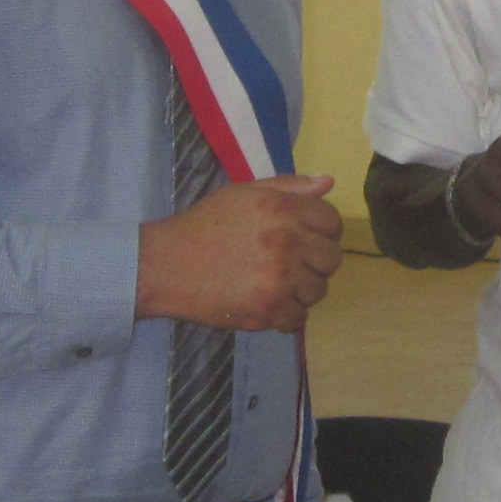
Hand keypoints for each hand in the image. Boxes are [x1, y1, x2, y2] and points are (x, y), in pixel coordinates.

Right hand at [136, 173, 341, 331]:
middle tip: (291, 266)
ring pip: (318, 291)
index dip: (323, 232)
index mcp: (284, 209)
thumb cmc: (205, 225)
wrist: (167, 264)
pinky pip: (298, 319)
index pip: (333, 223)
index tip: (306, 240)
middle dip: (315, 263)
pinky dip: (285, 316)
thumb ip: (289, 186)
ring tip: (277, 286)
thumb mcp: (244, 193)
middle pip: (332, 259)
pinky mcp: (268, 310)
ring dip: (301, 291)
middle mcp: (288, 242)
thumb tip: (328, 182)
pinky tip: (268, 304)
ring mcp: (280, 279)